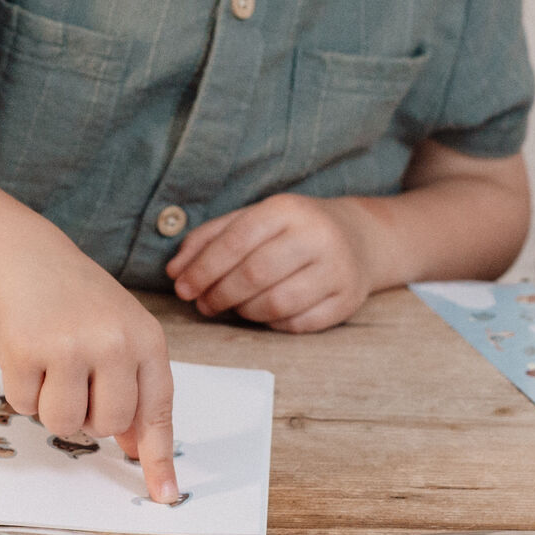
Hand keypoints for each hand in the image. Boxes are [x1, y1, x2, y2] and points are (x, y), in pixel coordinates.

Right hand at [0, 235, 180, 502]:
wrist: (26, 258)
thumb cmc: (79, 303)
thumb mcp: (120, 335)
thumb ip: (134, 388)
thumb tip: (137, 448)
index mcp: (146, 339)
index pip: (158, 410)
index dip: (159, 457)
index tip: (165, 495)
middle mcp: (113, 342)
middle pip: (108, 425)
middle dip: (90, 416)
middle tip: (77, 380)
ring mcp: (68, 346)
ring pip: (65, 424)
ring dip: (53, 407)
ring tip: (52, 366)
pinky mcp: (25, 350)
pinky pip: (25, 406)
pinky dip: (22, 389)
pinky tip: (27, 354)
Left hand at [166, 195, 383, 333]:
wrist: (360, 238)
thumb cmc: (292, 229)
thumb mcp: (254, 219)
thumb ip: (210, 239)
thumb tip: (175, 271)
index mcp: (288, 209)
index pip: (236, 241)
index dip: (203, 268)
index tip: (182, 286)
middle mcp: (317, 236)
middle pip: (255, 274)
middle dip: (219, 294)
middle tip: (202, 304)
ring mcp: (337, 270)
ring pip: (276, 304)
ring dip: (243, 312)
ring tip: (231, 307)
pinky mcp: (347, 302)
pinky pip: (298, 325)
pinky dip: (272, 324)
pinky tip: (263, 314)